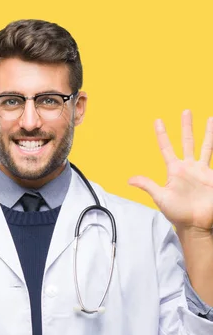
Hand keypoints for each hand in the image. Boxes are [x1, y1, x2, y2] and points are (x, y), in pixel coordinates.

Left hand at [129, 110, 212, 234]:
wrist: (197, 223)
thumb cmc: (178, 213)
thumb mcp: (160, 198)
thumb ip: (148, 185)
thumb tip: (129, 180)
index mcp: (174, 170)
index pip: (166, 148)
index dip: (162, 134)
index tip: (158, 120)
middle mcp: (188, 167)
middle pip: (187, 141)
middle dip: (186, 126)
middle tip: (186, 110)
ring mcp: (203, 170)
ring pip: (206, 146)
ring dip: (208, 132)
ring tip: (210, 118)